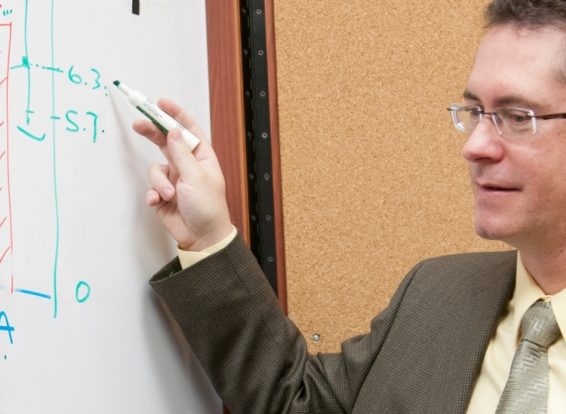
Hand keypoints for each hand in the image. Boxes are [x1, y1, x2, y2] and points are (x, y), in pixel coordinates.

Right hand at [133, 99, 232, 250]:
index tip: (161, 103)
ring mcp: (174, 179)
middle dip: (153, 133)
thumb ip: (181, 153)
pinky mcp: (163, 194)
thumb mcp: (195, 177)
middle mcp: (187, 165)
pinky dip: (154, 194)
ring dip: (160, 182)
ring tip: (170, 195)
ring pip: (155, 169)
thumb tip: (173, 131)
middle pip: (166, 142)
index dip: (175, 115)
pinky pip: (152, 187)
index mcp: (202, 157)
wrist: (202, 236)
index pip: (188, 130)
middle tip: (139, 124)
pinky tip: (161, 202)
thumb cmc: (208, 207)